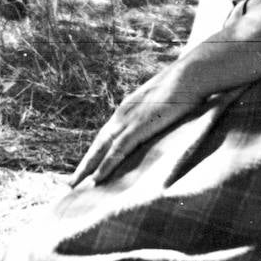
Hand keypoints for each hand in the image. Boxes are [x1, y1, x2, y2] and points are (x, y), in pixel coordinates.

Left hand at [68, 66, 205, 188]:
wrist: (190, 75)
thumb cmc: (182, 87)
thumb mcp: (164, 102)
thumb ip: (156, 113)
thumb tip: (159, 123)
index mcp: (127, 109)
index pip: (106, 135)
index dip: (95, 153)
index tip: (86, 168)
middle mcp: (122, 114)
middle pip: (98, 144)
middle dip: (85, 164)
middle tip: (70, 183)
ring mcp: (129, 120)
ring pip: (102, 149)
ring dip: (88, 169)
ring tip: (75, 186)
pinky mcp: (139, 127)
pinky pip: (118, 150)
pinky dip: (106, 166)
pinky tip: (97, 179)